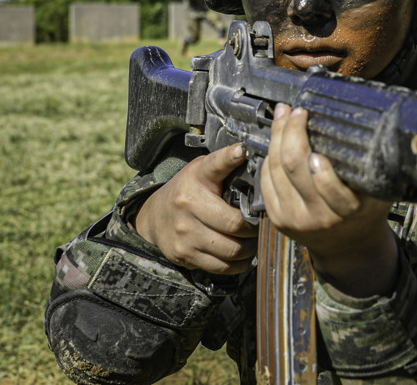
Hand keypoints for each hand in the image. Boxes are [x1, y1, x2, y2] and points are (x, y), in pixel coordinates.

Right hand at [134, 143, 257, 274]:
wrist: (155, 215)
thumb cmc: (188, 190)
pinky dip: (238, 264)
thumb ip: (225, 164)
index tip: (242, 150)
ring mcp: (185, 234)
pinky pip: (221, 267)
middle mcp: (188, 206)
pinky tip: (243, 254)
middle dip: (255, 228)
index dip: (231, 157)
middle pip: (235, 224)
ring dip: (250, 248)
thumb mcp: (202, 170)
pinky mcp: (184, 255)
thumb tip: (248, 151)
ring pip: (231, 250)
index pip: (216, 165)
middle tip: (262, 225)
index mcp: (196, 179)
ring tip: (254, 241)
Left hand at [262, 103, 398, 296]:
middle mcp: (318, 216)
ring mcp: (294, 218)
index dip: (314, 150)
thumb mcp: (377, 191)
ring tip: (284, 116)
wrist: (350, 247)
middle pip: (293, 166)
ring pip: (275, 168)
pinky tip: (277, 139)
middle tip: (296, 111)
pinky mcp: (278, 218)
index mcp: (346, 210)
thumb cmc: (365, 211)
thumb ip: (371, 168)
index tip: (313, 124)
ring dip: (277, 137)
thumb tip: (372, 129)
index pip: (326, 182)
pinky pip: (266, 179)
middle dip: (291, 131)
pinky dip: (270, 155)